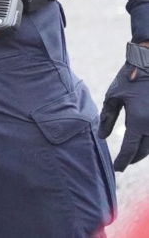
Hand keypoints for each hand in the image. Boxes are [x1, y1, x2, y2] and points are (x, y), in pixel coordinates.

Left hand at [98, 43, 148, 171]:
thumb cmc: (129, 77)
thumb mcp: (114, 96)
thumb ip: (107, 118)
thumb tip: (102, 136)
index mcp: (138, 121)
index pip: (129, 149)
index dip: (122, 161)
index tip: (116, 169)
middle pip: (144, 151)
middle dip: (133, 158)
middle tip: (124, 163)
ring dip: (143, 151)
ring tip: (132, 153)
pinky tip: (142, 140)